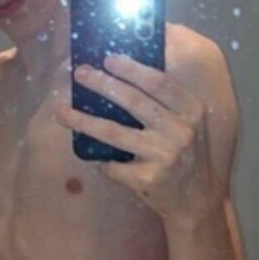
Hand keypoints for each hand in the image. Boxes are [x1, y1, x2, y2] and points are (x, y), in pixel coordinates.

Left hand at [57, 52, 223, 227]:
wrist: (198, 201)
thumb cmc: (188, 155)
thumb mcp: (189, 124)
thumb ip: (168, 101)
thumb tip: (126, 71)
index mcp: (191, 111)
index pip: (159, 83)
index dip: (132, 69)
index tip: (108, 58)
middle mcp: (180, 131)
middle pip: (134, 102)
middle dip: (102, 85)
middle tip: (80, 73)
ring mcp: (164, 156)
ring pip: (114, 133)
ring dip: (83, 121)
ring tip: (61, 112)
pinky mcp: (148, 179)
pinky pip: (112, 165)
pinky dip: (99, 160)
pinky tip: (90, 155)